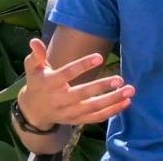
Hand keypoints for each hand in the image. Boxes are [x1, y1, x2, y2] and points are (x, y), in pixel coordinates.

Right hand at [17, 38, 134, 129]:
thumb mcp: (33, 68)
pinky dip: (112, 111)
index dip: (83, 65)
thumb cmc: (37, 83)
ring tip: (130, 91)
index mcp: (50, 84)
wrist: (34, 111)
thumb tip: (34, 41)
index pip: (67, 74)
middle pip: (83, 94)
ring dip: (113, 100)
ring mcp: (69, 112)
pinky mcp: (77, 120)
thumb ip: (36, 56)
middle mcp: (60, 100)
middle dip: (102, 87)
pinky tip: (126, 102)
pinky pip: (96, 118)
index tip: (99, 57)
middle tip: (120, 79)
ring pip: (93, 108)